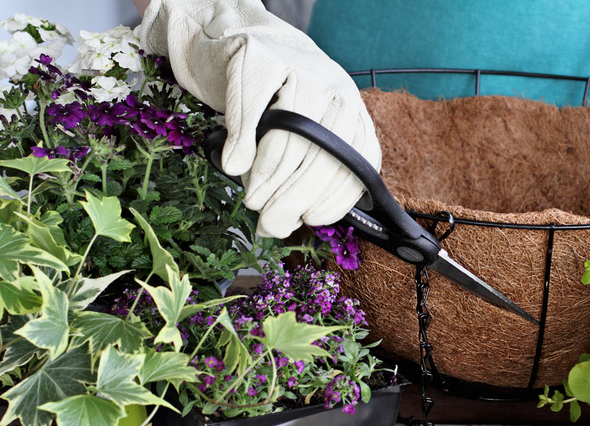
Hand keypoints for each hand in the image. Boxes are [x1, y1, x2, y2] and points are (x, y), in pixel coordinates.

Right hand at [135, 0, 380, 237]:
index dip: (334, 200)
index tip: (307, 221)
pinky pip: (252, 112)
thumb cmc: (266, 96)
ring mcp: (301, 69)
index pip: (359, 164)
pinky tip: (233, 165)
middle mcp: (336, 88)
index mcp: (352, 110)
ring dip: (268, 180)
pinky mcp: (260, 58)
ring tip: (253, 198)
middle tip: (270, 222)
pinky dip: (242, 144)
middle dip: (293, 201)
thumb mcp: (299, 131)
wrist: (229, 35)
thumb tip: (282, 226)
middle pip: (323, 158)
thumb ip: (301, 172)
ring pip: (292, 140)